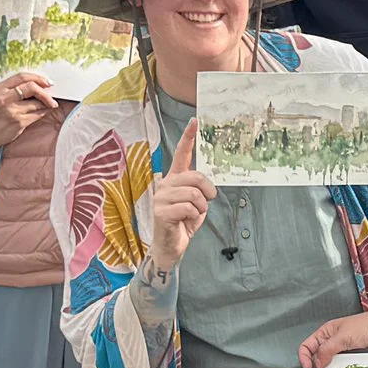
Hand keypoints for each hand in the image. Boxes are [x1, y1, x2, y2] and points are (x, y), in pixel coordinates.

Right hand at [0, 71, 57, 150]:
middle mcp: (5, 99)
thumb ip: (12, 88)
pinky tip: (43, 111)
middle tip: (52, 95)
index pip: (22, 77)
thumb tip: (35, 84)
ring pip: (38, 103)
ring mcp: (13, 111)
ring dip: (46, 103)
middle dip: (45, 91)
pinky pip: (37, 115)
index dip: (38, 78)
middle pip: (32, 88)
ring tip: (48, 104)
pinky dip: (44, 112)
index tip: (46, 82)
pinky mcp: (19, 123)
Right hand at [149, 121, 216, 271]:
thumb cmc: (183, 222)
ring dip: (200, 208)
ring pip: (194, 194)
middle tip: (206, 202)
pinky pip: (189, 208)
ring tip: (192, 215)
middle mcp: (166, 184)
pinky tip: (185, 221)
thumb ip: (199, 188)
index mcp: (175, 179)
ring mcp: (161, 197)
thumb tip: (207, 184)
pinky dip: (194, 217)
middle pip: (196, 177)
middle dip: (207, 192)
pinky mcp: (160, 211)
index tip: (194, 121)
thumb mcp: (197, 202)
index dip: (188, 137)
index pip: (181, 154)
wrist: (171, 246)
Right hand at [299, 308, 367, 367]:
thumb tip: (317, 364)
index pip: (307, 346)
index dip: (304, 357)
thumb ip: (327, 350)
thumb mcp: (343, 336)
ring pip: (334, 367)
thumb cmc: (367, 326)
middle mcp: (334, 343)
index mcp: (327, 333)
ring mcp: (345, 353)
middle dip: (322, 367)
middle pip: (320, 359)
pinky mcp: (356, 360)